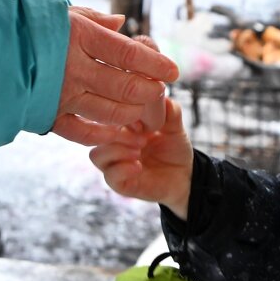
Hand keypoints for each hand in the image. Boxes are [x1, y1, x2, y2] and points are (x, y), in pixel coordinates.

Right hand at [52, 7, 177, 132]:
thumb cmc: (33, 27)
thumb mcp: (65, 14)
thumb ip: (96, 19)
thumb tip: (121, 22)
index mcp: (80, 37)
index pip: (129, 54)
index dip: (155, 64)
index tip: (172, 71)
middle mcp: (73, 68)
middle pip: (126, 87)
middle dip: (149, 90)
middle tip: (158, 89)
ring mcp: (61, 95)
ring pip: (110, 112)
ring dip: (132, 111)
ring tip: (140, 106)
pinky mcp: (48, 115)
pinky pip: (82, 133)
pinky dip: (102, 134)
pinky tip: (115, 130)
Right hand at [88, 96, 193, 218]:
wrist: (184, 176)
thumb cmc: (173, 148)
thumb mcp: (174, 127)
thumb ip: (169, 111)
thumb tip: (161, 96)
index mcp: (122, 126)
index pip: (106, 114)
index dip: (119, 114)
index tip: (141, 120)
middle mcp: (114, 144)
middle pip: (96, 133)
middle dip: (117, 133)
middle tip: (142, 136)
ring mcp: (115, 164)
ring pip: (96, 155)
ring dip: (117, 150)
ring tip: (139, 151)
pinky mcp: (120, 184)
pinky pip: (110, 176)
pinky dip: (123, 169)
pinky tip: (139, 166)